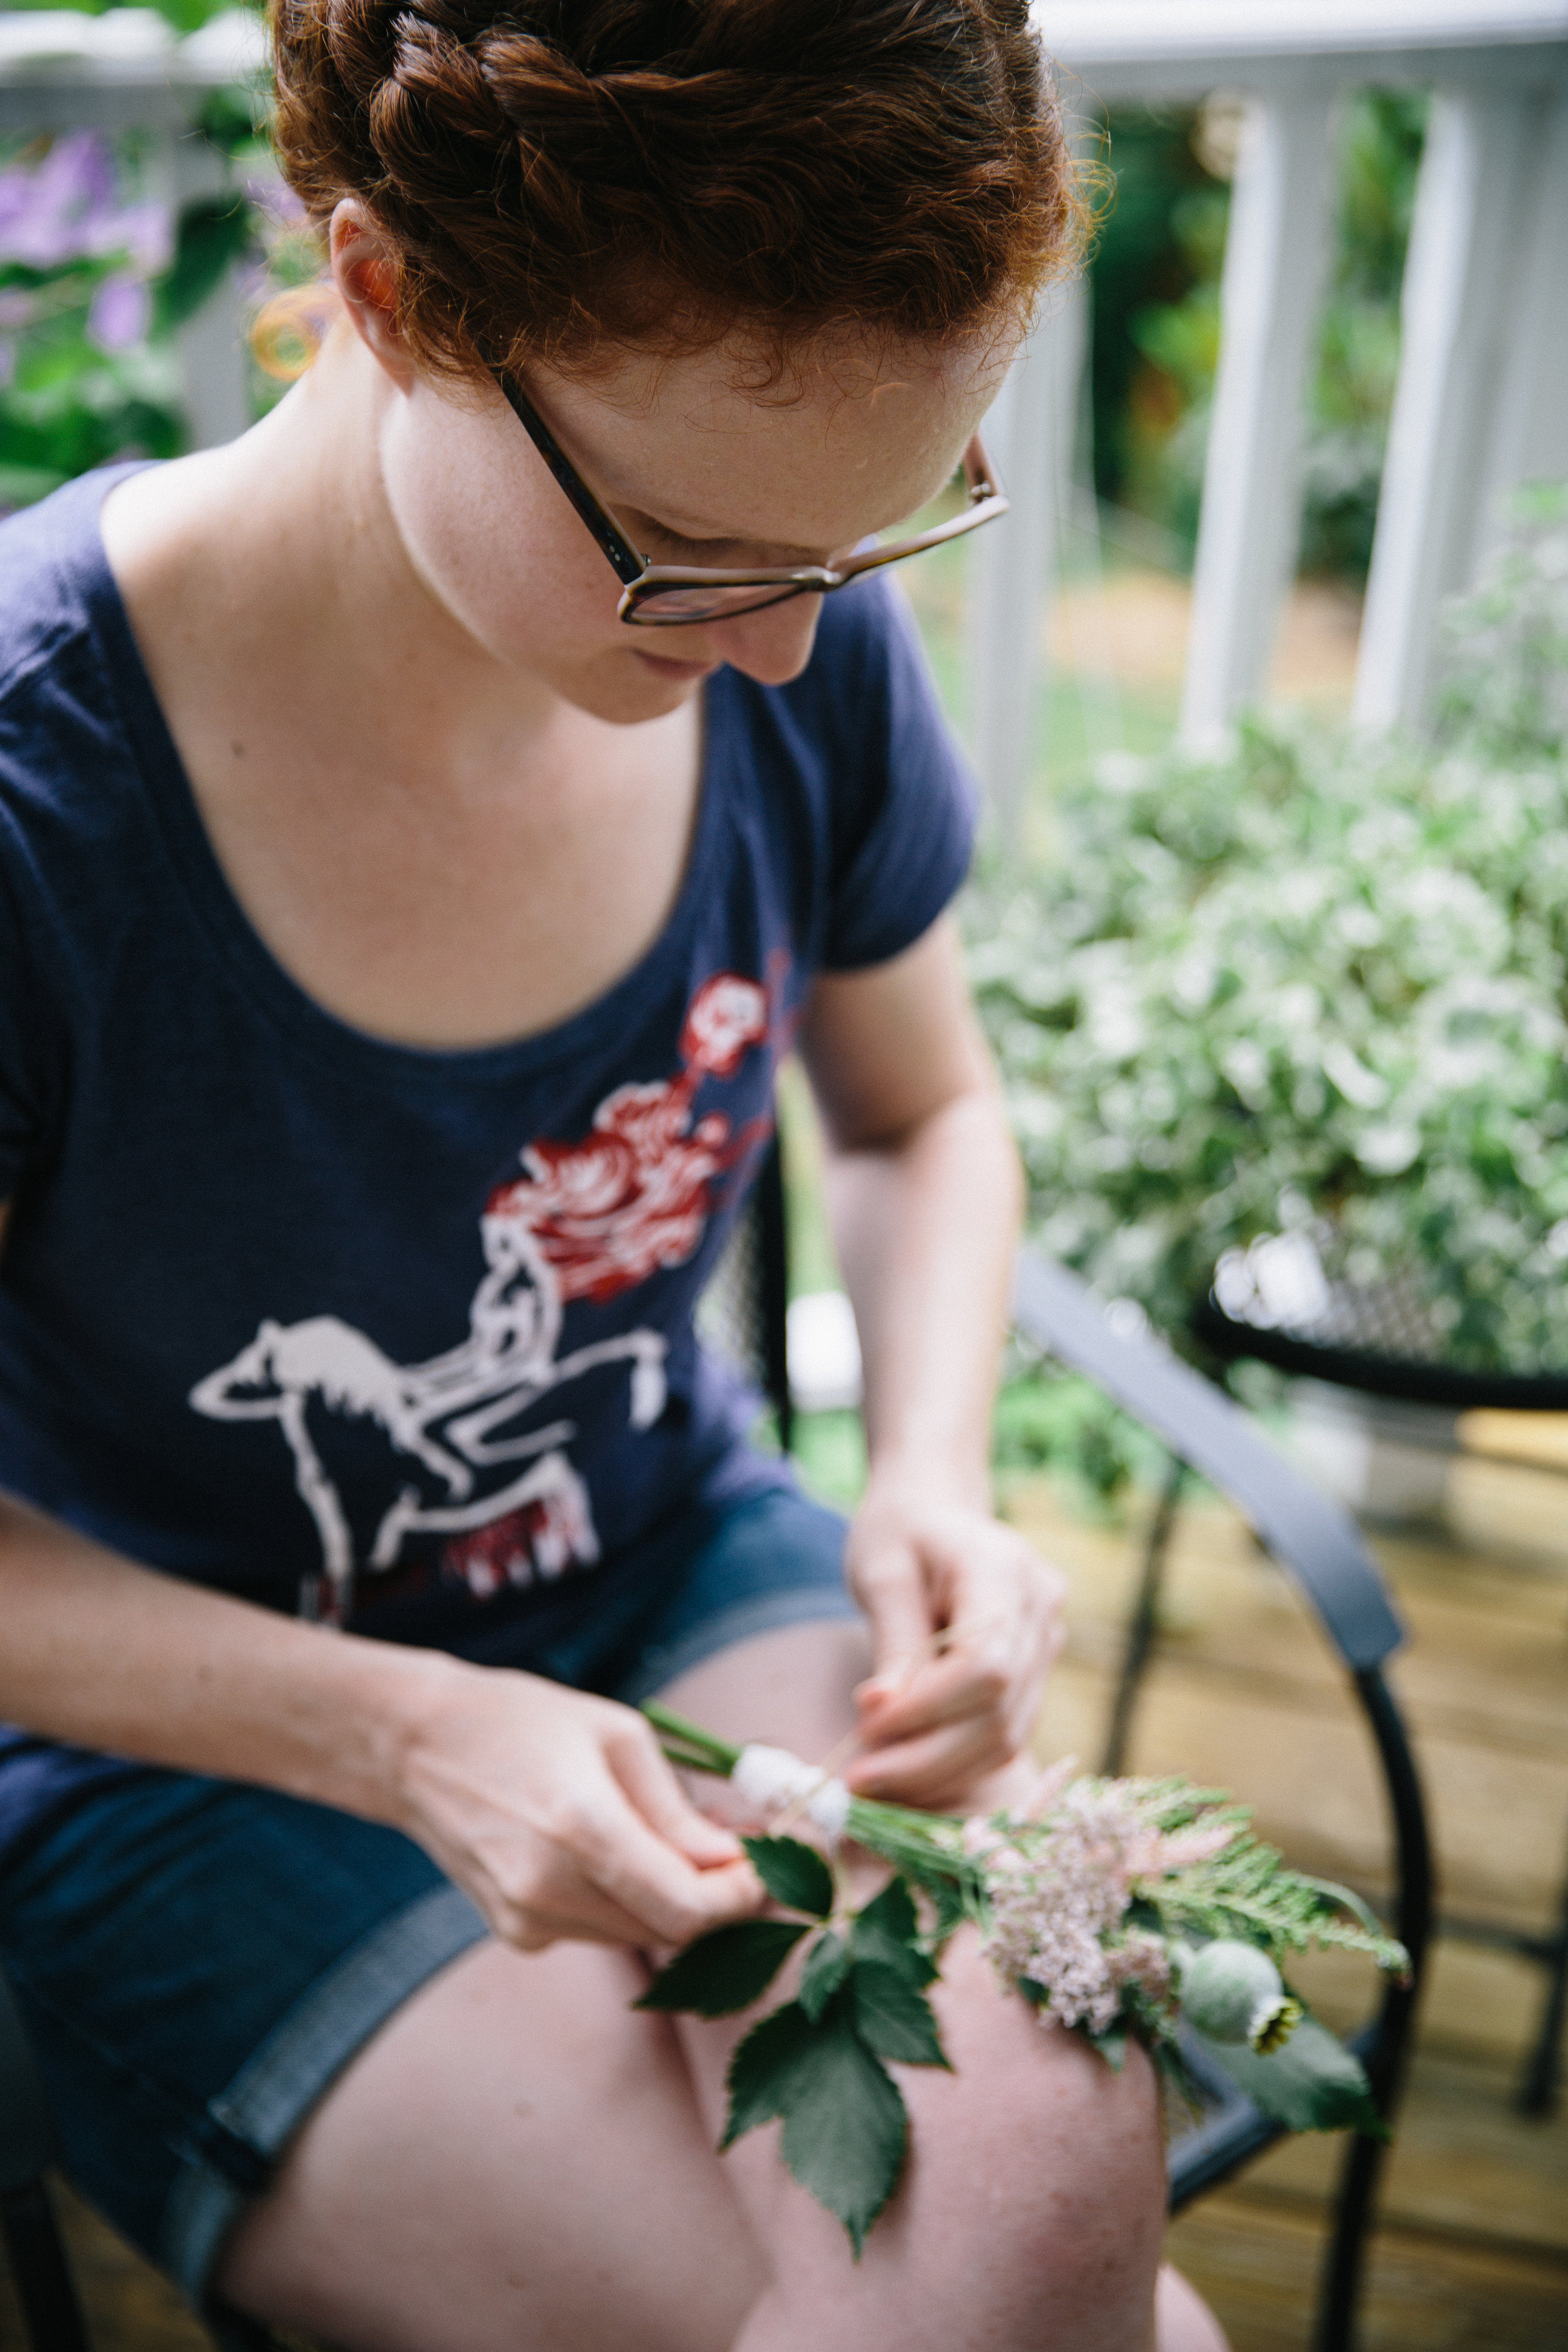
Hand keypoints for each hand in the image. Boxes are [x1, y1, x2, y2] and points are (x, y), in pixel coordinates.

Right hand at [393, 1662, 763, 1950]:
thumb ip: (676, 1809)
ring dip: (675, 1901)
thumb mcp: (616, 1735)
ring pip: (637, 1935)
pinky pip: (597, 1930)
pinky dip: (628, 1903)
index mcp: (580, 1828)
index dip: (741, 1898)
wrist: (416, 1747)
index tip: (767, 1865)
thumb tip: (732, 1860)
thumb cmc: (521, 1721)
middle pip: (669, 1930)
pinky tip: (622, 1853)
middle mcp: (550, 1888)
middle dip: (718, 1898)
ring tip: (683, 1840)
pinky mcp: (515, 1931)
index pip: (686, 1908)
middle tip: (741, 1849)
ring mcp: (527, 1918)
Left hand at [841, 1478, 1066, 1809]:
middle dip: (927, 1756)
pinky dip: (955, 1762)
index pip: (985, 1664)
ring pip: (1008, 1734)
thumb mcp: (882, 1573)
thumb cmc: (899, 1533)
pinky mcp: (1036, 1673)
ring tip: (874, 1780)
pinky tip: (904, 1770)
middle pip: (999, 1711)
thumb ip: (892, 1642)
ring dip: (939, 1771)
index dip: (928, 1710)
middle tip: (858, 1779)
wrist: (934, 1514)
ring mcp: (1047, 1643)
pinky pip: (1005, 1733)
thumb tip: (880, 1713)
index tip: (865, 1731)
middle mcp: (1042, 1608)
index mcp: (1005, 1570)